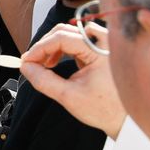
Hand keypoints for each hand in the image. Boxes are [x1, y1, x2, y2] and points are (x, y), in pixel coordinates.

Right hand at [19, 23, 125, 138]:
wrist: (124, 118)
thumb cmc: (104, 109)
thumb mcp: (68, 96)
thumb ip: (43, 80)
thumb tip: (25, 67)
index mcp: (100, 51)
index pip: (62, 37)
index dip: (40, 48)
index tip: (26, 61)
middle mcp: (104, 41)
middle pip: (65, 31)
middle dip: (45, 46)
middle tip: (32, 63)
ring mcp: (104, 43)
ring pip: (70, 34)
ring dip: (53, 46)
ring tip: (45, 65)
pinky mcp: (100, 48)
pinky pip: (76, 40)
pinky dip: (62, 49)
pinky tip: (55, 62)